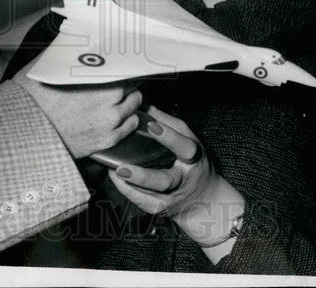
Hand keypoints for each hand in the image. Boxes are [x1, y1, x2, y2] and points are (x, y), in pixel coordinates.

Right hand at [14, 57, 141, 158]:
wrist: (23, 132)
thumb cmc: (33, 99)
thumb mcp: (47, 66)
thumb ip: (69, 52)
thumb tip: (79, 39)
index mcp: (99, 78)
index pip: (127, 67)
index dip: (124, 65)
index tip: (121, 64)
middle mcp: (110, 100)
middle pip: (134, 85)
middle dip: (126, 82)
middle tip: (116, 81)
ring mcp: (110, 122)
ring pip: (135, 105)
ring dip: (129, 100)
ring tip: (117, 98)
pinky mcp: (106, 141)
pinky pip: (130, 127)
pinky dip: (127, 119)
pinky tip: (117, 115)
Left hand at [108, 106, 245, 246]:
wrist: (203, 199)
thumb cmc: (192, 162)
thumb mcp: (188, 139)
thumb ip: (168, 123)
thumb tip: (145, 106)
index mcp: (192, 159)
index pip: (184, 148)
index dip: (169, 137)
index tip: (152, 125)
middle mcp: (182, 181)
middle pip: (164, 181)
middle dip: (143, 176)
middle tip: (121, 168)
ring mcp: (171, 198)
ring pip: (149, 196)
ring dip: (129, 185)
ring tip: (112, 171)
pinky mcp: (159, 209)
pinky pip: (141, 202)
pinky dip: (127, 191)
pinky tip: (115, 178)